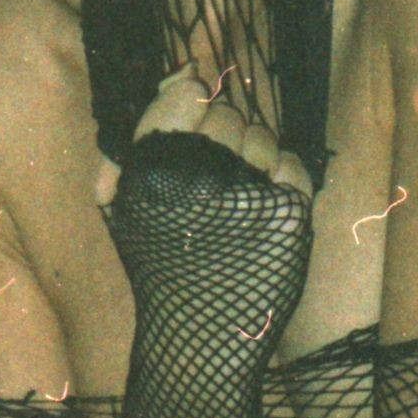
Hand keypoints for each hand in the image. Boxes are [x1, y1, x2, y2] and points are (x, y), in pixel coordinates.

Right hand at [96, 65, 313, 347]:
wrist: (199, 344)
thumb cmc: (161, 268)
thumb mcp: (124, 206)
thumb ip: (141, 135)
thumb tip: (182, 74)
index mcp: (151, 170)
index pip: (187, 92)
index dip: (192, 105)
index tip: (193, 128)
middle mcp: (198, 176)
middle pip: (227, 115)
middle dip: (222, 141)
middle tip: (210, 185)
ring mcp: (248, 193)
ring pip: (262, 137)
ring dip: (253, 162)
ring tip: (234, 206)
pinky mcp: (289, 212)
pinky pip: (294, 163)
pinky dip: (283, 182)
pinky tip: (261, 215)